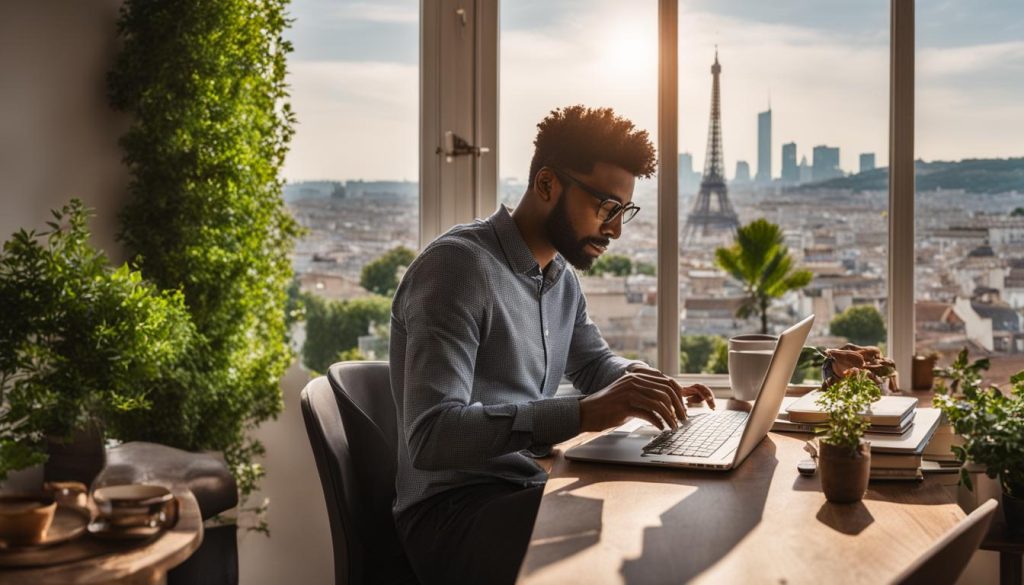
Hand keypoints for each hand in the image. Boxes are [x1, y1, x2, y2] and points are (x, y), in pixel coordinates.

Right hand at [578, 368, 713, 431]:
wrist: (586, 412)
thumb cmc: (609, 407)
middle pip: (666, 391)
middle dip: (678, 407)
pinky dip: (658, 422)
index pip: (667, 381)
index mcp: (637, 376)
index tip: (683, 409)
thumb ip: (645, 393)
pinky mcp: (625, 405)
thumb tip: (667, 402)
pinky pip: (649, 414)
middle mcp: (634, 381)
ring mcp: (629, 392)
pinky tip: (661, 428)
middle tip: (683, 419)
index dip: (679, 396)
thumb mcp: (628, 394)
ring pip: (660, 403)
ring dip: (670, 417)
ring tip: (674, 426)